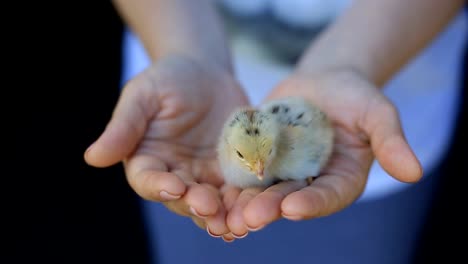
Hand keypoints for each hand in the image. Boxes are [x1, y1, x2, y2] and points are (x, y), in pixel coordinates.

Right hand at [84, 55, 248, 236]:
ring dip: (224, 213)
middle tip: (210, 210)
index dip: (159, 185)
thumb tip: (92, 158)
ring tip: (237, 222)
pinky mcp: (231, 172)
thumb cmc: (167, 79)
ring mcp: (205, 176)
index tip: (174, 186)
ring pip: (213, 202)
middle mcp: (175, 174)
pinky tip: (258, 206)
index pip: (148, 180)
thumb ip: (123, 126)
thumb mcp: (142, 95)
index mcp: (147, 160)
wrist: (205, 73)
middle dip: (196, 205)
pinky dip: (247, 199)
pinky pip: (239, 189)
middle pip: (183, 198)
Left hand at [224, 69, 422, 234]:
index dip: (312, 203)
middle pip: (291, 200)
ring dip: (246, 203)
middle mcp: (310, 183)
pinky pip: (245, 172)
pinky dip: (231, 181)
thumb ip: (390, 141)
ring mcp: (284, 174)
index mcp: (341, 180)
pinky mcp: (261, 160)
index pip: (328, 196)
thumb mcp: (376, 113)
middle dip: (271, 209)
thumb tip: (415, 172)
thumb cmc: (355, 95)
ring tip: (228, 212)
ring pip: (263, 192)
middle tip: (250, 218)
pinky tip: (213, 187)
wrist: (321, 82)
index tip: (294, 208)